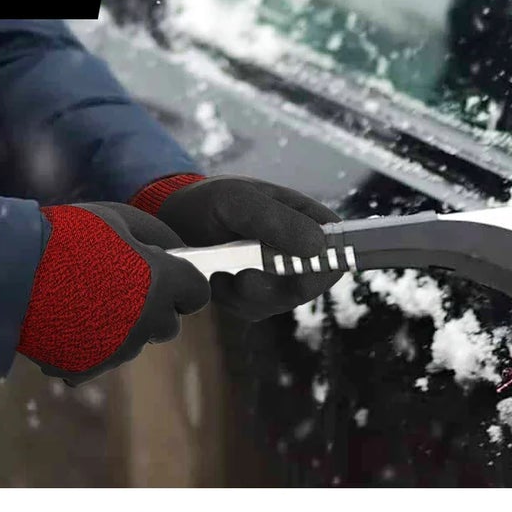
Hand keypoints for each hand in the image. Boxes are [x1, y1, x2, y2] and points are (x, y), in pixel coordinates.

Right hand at [17, 203, 209, 383]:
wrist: (13, 270)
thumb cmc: (68, 236)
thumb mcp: (119, 217)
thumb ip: (158, 234)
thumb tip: (179, 250)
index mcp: (162, 284)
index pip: (197, 294)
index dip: (183, 284)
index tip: (164, 274)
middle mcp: (146, 324)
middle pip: (168, 326)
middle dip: (154, 309)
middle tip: (119, 287)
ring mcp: (117, 351)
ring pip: (132, 343)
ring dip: (120, 327)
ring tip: (83, 300)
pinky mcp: (87, 368)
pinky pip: (99, 359)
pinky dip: (89, 344)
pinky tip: (66, 320)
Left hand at [150, 175, 341, 319]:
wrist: (171, 222)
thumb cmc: (207, 202)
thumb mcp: (236, 201)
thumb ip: (275, 221)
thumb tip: (318, 246)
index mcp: (305, 218)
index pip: (339, 244)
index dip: (330, 263)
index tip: (303, 272)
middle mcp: (297, 251)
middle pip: (313, 282)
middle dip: (277, 284)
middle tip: (244, 277)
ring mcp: (277, 277)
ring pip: (280, 301)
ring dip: (248, 291)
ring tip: (221, 269)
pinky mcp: (254, 299)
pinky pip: (253, 310)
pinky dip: (231, 299)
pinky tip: (215, 278)